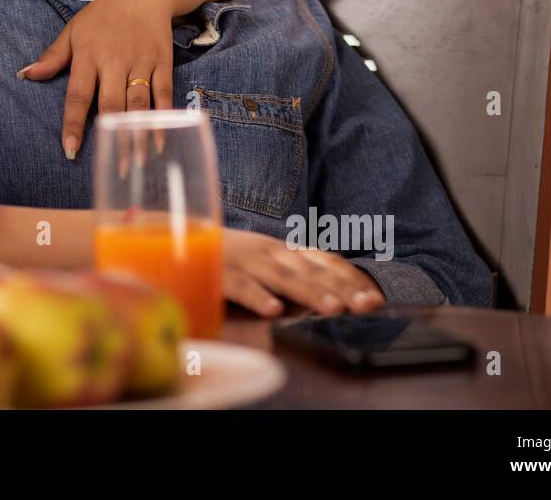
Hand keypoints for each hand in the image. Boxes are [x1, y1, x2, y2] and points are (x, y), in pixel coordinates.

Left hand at [20, 0, 175, 159]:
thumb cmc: (101, 15)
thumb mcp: (72, 31)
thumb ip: (52, 57)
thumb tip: (25, 75)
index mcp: (88, 55)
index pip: (78, 94)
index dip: (73, 123)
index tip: (69, 149)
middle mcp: (114, 61)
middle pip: (111, 104)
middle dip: (110, 137)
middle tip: (110, 168)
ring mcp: (140, 62)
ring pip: (138, 104)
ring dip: (136, 134)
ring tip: (135, 164)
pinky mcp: (162, 63)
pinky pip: (163, 95)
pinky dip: (162, 119)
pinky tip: (159, 142)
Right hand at [223, 229, 385, 317]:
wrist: (176, 240)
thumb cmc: (226, 263)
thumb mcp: (264, 268)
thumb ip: (295, 283)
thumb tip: (336, 302)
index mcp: (282, 251)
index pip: (325, 261)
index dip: (351, 278)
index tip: (375, 297)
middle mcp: (268, 252)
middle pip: (311, 269)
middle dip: (342, 287)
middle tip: (367, 305)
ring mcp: (244, 260)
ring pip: (282, 276)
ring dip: (310, 291)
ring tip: (334, 308)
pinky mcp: (218, 273)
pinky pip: (240, 286)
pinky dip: (258, 296)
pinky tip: (273, 310)